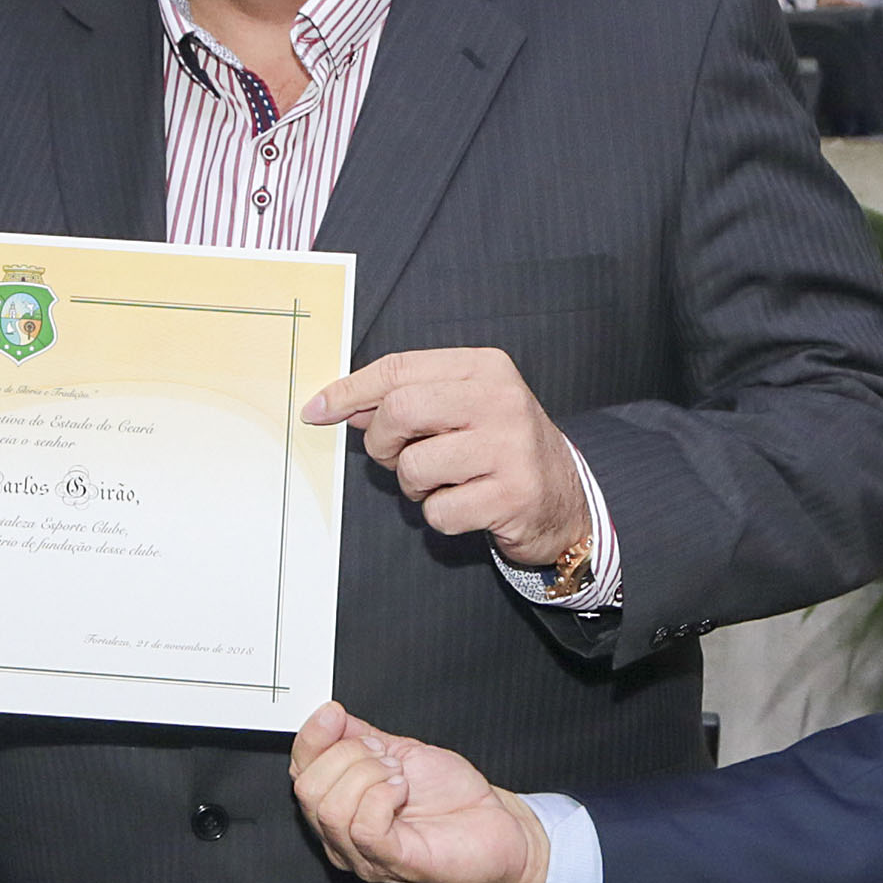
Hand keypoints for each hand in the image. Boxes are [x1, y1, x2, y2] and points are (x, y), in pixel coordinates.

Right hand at [290, 703, 548, 882]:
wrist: (498, 827)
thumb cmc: (453, 797)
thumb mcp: (400, 751)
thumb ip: (359, 736)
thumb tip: (329, 716)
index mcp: (339, 806)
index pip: (299, 773)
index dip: (311, 738)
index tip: (334, 714)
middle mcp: (341, 837)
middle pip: (308, 790)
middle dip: (347, 756)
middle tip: (386, 755)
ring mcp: (363, 856)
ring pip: (332, 808)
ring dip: (368, 775)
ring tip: (400, 775)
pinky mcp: (390, 863)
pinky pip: (364, 827)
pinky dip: (383, 796)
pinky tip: (403, 790)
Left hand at [304, 348, 589, 567]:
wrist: (564, 498)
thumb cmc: (501, 448)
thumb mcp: (462, 408)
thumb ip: (409, 400)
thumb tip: (343, 406)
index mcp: (485, 368)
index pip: (400, 368)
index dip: (350, 390)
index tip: (318, 410)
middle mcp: (501, 400)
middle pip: (400, 411)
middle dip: (382, 443)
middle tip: (394, 458)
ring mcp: (509, 447)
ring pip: (413, 466)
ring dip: (413, 486)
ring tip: (442, 483)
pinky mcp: (512, 495)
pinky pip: (438, 510)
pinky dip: (439, 515)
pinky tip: (467, 505)